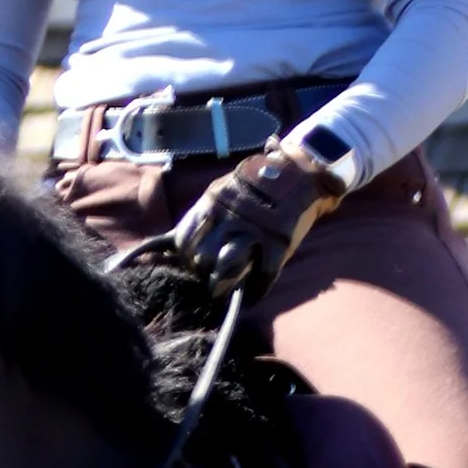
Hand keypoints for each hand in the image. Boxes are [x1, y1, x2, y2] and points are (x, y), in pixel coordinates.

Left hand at [168, 144, 345, 300]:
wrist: (299, 171)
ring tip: (222, 290)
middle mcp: (230, 216)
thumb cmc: (258, 185)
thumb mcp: (223, 191)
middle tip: (207, 278)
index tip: (190, 263)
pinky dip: (256, 291)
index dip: (184, 256)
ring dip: (222, 283)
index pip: (185, 239)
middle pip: (203, 256)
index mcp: (213, 202)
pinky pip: (263, 274)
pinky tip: (252, 296)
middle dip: (202, 271)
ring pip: (227, 266)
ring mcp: (256, 229)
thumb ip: (201, 216)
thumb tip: (168, 243)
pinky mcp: (278, 241)